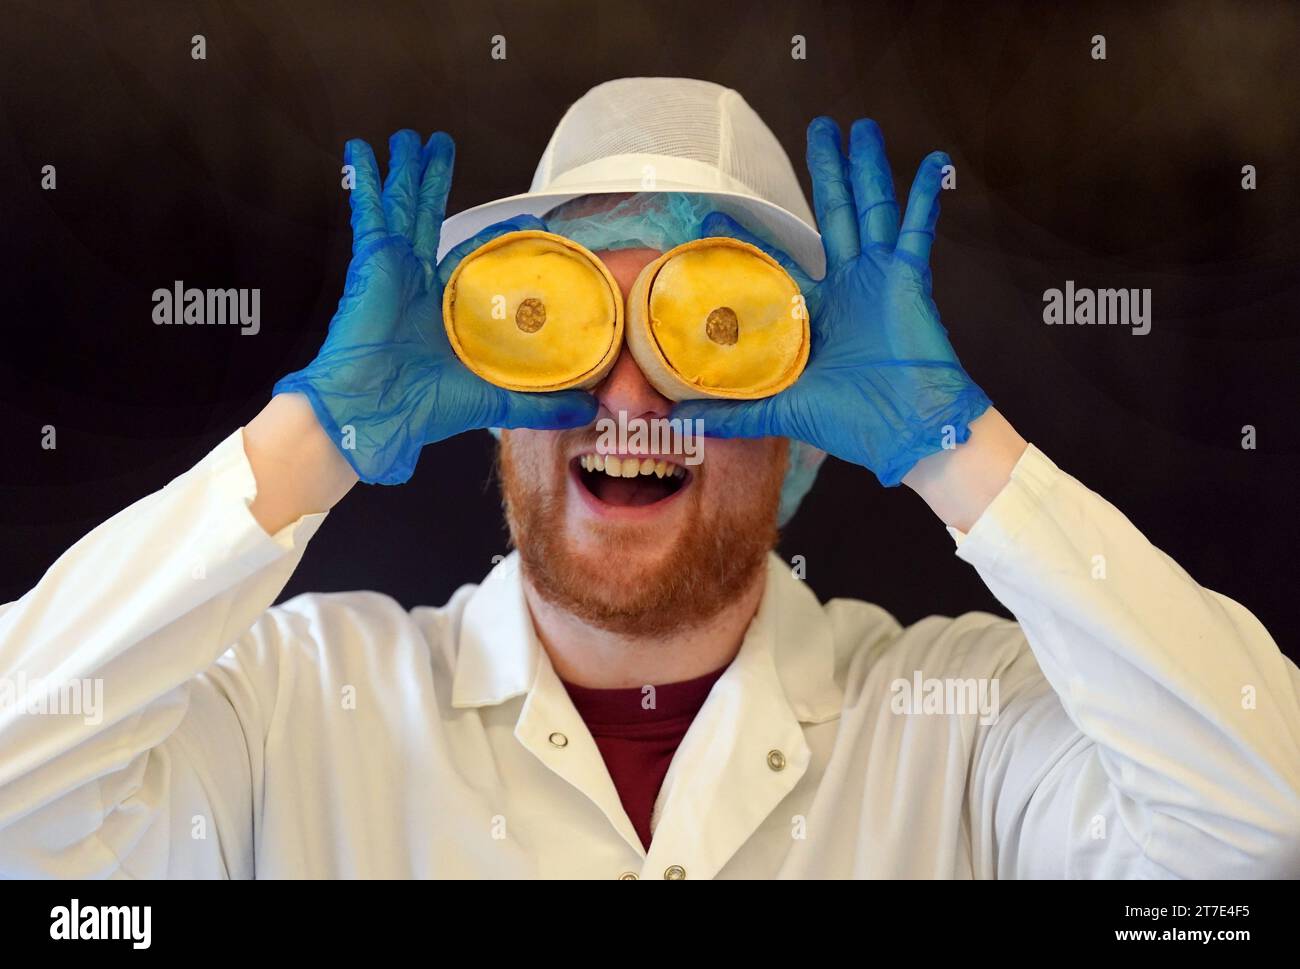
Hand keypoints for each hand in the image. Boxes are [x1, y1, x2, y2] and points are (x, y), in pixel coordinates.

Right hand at [273, 130, 595, 484]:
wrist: (377, 412)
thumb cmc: (425, 409)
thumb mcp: (496, 400)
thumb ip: (540, 403)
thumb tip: (589, 409)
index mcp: (447, 312)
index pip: (476, 262)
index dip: (498, 240)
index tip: (528, 223)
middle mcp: (421, 286)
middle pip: (432, 221)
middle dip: (435, 185)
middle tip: (441, 148)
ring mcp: (395, 270)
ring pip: (405, 208)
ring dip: (409, 173)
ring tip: (412, 138)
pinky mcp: (373, 263)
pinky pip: (370, 214)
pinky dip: (366, 183)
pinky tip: (362, 151)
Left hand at [674, 117, 990, 486]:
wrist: (909, 432)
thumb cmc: (854, 421)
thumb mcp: (783, 409)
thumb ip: (734, 410)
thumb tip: (680, 419)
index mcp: (814, 312)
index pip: (778, 262)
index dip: (752, 237)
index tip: (715, 213)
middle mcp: (847, 287)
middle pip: (832, 215)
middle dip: (826, 171)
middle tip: (817, 127)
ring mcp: (879, 279)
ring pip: (870, 209)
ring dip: (866, 168)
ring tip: (861, 127)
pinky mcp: (909, 280)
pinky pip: (916, 230)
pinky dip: (924, 197)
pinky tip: (929, 162)